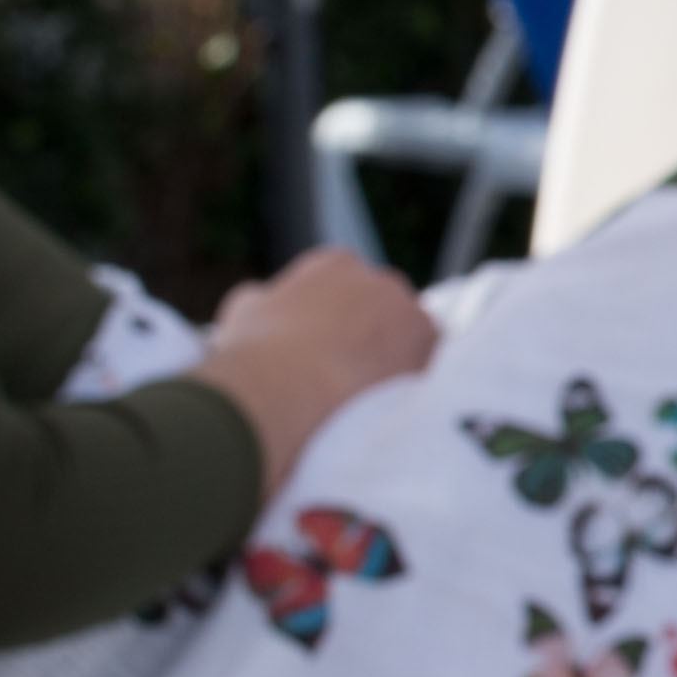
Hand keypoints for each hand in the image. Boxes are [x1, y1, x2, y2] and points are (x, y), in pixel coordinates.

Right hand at [188, 247, 439, 506]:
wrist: (281, 392)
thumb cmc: (254, 353)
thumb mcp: (243, 312)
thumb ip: (262, 300)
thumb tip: (264, 299)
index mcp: (336, 264)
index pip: (349, 288)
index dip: (338, 324)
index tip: (328, 354)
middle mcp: (381, 280)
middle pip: (387, 312)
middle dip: (375, 340)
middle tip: (352, 380)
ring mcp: (412, 314)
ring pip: (414, 340)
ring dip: (400, 364)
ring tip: (372, 402)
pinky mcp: (433, 355)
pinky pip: (434, 370)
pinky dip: (418, 389)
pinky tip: (393, 412)